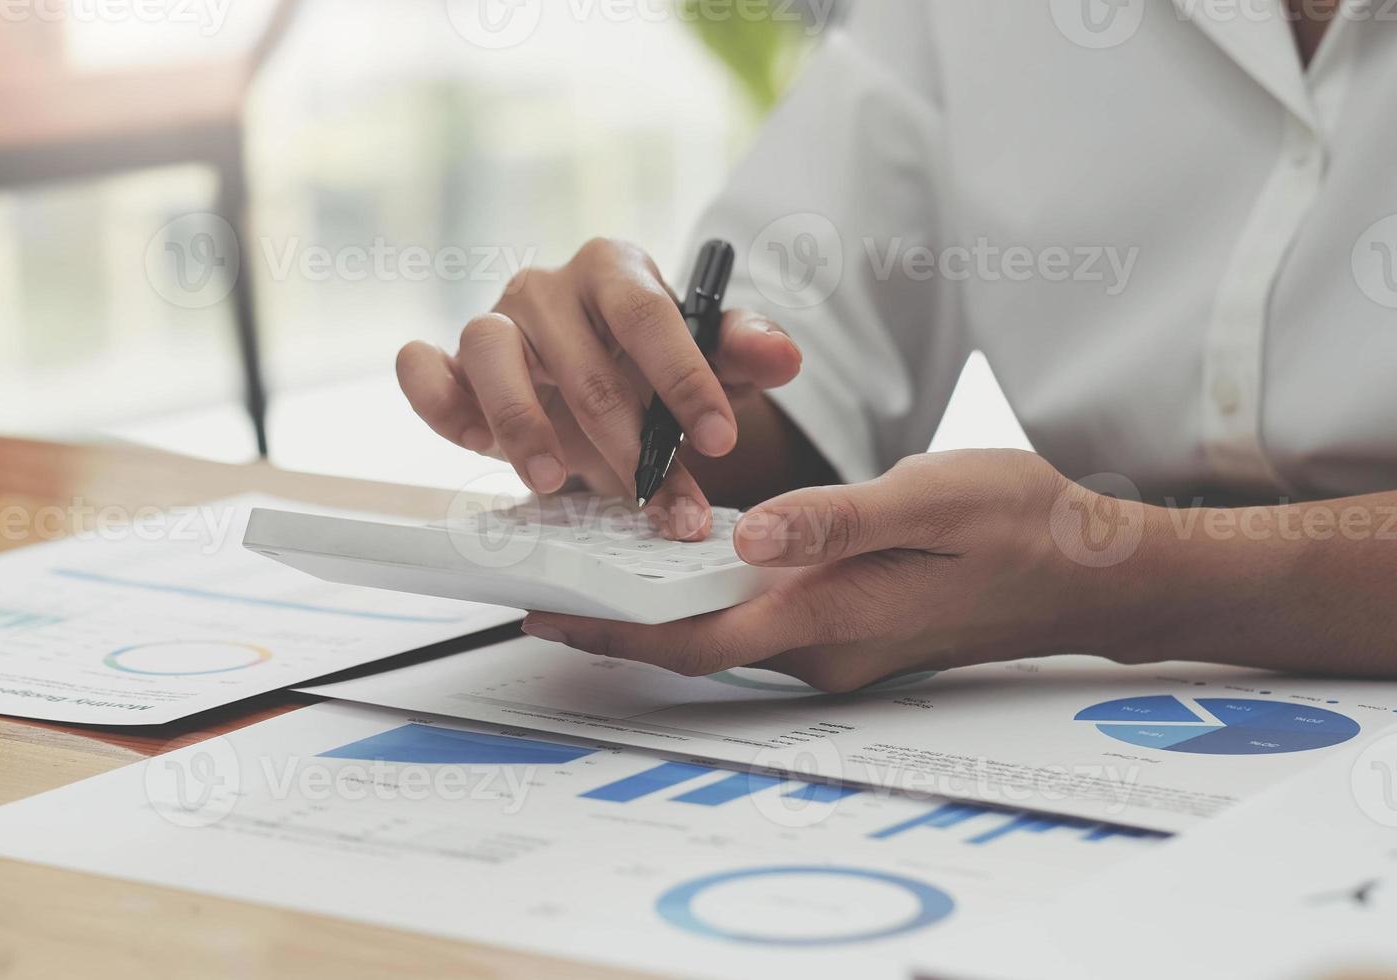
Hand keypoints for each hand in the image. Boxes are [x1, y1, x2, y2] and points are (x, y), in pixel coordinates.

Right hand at [396, 238, 803, 538]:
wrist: (597, 383)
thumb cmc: (650, 365)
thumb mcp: (709, 359)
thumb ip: (743, 352)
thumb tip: (784, 357)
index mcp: (614, 269)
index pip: (648, 316)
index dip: (684, 381)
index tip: (718, 442)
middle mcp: (546, 287)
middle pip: (580, 360)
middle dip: (627, 444)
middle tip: (661, 503)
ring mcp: (493, 323)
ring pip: (490, 353)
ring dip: (523, 423)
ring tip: (556, 481)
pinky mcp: (450, 365)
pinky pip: (422, 367)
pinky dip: (431, 395)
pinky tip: (469, 436)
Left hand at [520, 451, 1124, 691]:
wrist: (1096, 573)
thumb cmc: (1025, 528)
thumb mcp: (930, 500)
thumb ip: (834, 522)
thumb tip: (746, 539)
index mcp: (830, 618)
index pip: (692, 642)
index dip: (610, 633)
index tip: (542, 615)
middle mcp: (823, 648)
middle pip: (694, 641)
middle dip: (616, 615)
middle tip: (547, 569)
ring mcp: (836, 645)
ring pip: (724, 629)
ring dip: (660, 600)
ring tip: (592, 553)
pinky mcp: (848, 629)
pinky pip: (759, 617)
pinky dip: (709, 591)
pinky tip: (682, 553)